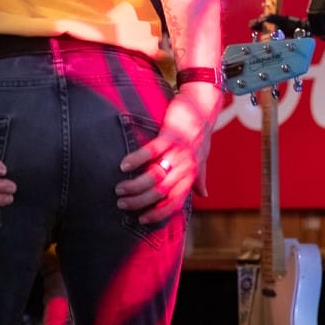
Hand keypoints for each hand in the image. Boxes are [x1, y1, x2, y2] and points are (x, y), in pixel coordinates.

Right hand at [114, 86, 217, 222]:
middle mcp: (186, 166)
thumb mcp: (202, 157)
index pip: (175, 202)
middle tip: (122, 203)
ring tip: (119, 189)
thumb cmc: (200, 132)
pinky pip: (151, 151)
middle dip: (140, 201)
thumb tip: (205, 195)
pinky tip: (124, 165)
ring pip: (155, 175)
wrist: (204, 105)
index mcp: (191, 174)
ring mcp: (178, 152)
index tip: (141, 219)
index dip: (158, 213)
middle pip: (161, 192)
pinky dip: (136, 160)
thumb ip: (199, 177)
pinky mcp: (170, 135)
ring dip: (135, 185)